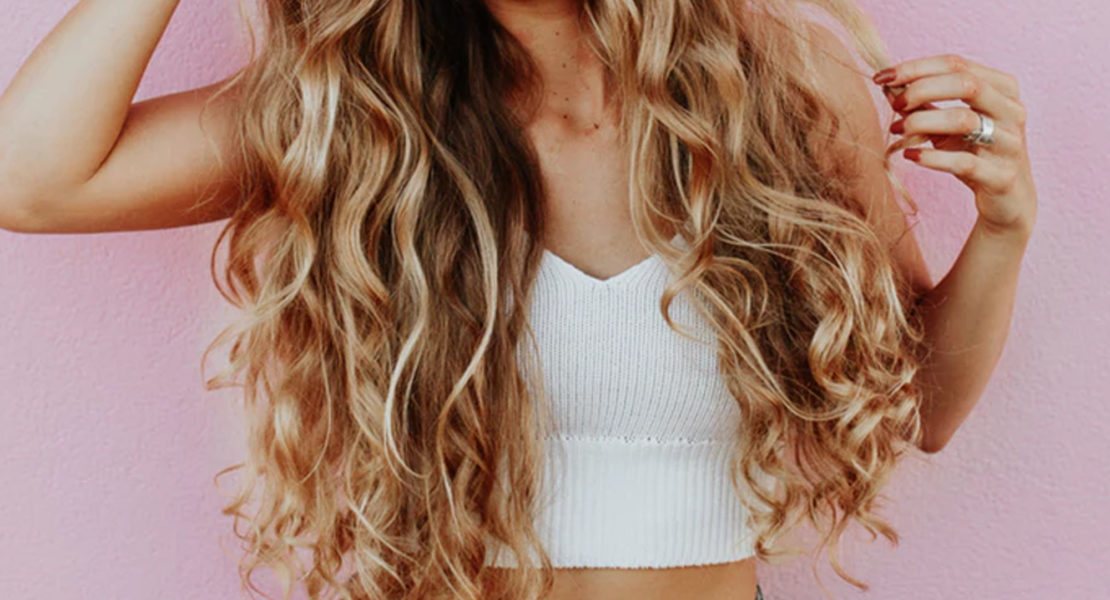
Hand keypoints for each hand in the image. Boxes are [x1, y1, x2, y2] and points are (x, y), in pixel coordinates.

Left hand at [873, 54, 1036, 239]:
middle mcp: (1012, 111)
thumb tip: (888, 86)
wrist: (1006, 200)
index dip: (916, 67)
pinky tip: (910, 155)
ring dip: (923, 121)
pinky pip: (965, 163)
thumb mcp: (946, 126)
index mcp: (1002, 89)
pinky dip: (932, 158)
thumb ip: (922, 104)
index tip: (882, 77)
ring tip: (898, 130)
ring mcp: (1010, 144)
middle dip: (921, 89)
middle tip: (894, 104)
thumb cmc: (973, 154)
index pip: (957, 64)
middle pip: (966, 84)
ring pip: (965, 121)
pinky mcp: (1002, 176)